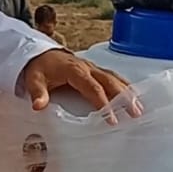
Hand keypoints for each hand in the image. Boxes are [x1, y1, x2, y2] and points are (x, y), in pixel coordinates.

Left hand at [22, 50, 139, 119]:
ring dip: (127, 92)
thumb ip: (38, 93)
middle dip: (123, 97)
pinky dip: (124, 86)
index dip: (103, 102)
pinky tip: (133, 97)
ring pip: (114, 78)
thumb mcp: (33, 80)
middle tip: (134, 112)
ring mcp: (93, 68)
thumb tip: (38, 106)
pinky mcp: (96, 70)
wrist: (40, 53)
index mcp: (74, 70)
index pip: (92, 87)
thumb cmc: (39, 68)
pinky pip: (113, 77)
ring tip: (138, 108)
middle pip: (110, 81)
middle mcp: (87, 67)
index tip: (111, 117)